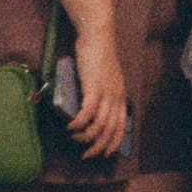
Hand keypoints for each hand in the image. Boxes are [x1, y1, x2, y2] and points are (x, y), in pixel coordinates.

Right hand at [68, 27, 131, 160]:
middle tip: (86, 155)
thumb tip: (91, 107)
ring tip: (74, 138)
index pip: (122, 125)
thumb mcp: (106, 77)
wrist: (98, 36)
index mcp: (121, 95)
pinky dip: (78, 123)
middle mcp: (116, 96)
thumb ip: (102, 92)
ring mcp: (106, 92)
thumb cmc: (99, 55)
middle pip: (111, 130)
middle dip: (99, 146)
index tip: (104, 154)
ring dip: (86, 136)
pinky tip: (70, 127)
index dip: (114, 142)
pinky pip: (87, 112)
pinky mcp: (94, 87)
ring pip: (100, 125)